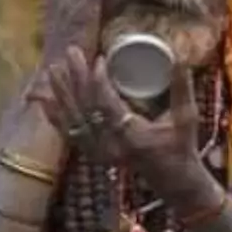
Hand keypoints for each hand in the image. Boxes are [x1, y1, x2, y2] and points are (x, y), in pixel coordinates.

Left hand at [41, 47, 208, 199]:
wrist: (172, 180)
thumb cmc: (181, 147)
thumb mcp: (186, 117)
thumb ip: (182, 87)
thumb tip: (179, 57)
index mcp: (132, 136)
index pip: (107, 104)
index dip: (99, 80)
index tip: (99, 59)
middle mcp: (111, 145)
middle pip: (86, 108)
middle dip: (76, 78)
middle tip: (72, 52)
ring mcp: (100, 151)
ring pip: (73, 120)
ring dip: (62, 93)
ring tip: (53, 68)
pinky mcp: (96, 154)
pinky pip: (70, 134)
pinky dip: (56, 117)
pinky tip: (45, 100)